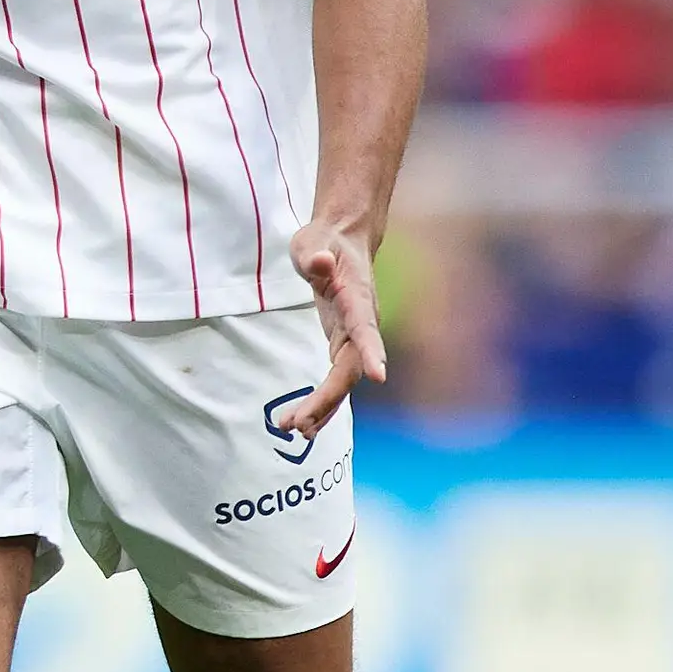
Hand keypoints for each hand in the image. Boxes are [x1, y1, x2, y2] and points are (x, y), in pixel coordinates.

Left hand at [276, 219, 386, 441]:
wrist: (341, 242)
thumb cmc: (325, 241)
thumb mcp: (313, 242)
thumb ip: (315, 254)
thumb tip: (319, 261)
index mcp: (357, 298)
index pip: (366, 327)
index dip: (372, 350)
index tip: (379, 376)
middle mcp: (361, 323)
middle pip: (349, 369)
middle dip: (327, 399)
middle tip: (300, 424)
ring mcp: (354, 337)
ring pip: (343, 382)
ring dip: (322, 408)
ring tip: (294, 430)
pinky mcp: (343, 345)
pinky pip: (336, 380)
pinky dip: (321, 402)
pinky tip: (302, 422)